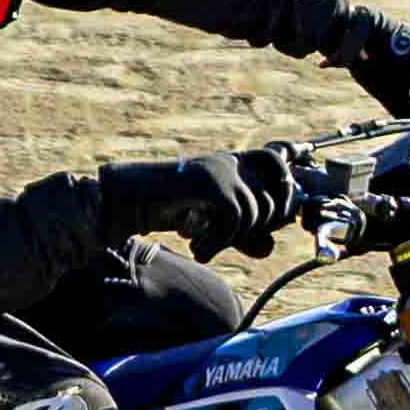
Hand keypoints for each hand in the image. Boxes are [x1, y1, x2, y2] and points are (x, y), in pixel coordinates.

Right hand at [115, 143, 317, 257]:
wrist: (122, 200)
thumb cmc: (160, 208)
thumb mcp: (206, 220)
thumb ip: (238, 231)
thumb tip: (268, 247)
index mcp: (230, 162)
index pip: (278, 161)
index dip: (287, 187)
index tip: (276, 217)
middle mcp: (229, 161)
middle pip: (274, 195)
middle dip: (260, 227)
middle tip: (231, 241)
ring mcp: (221, 170)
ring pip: (255, 212)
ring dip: (231, 240)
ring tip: (203, 249)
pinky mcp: (210, 183)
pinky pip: (235, 219)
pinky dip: (219, 241)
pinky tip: (198, 249)